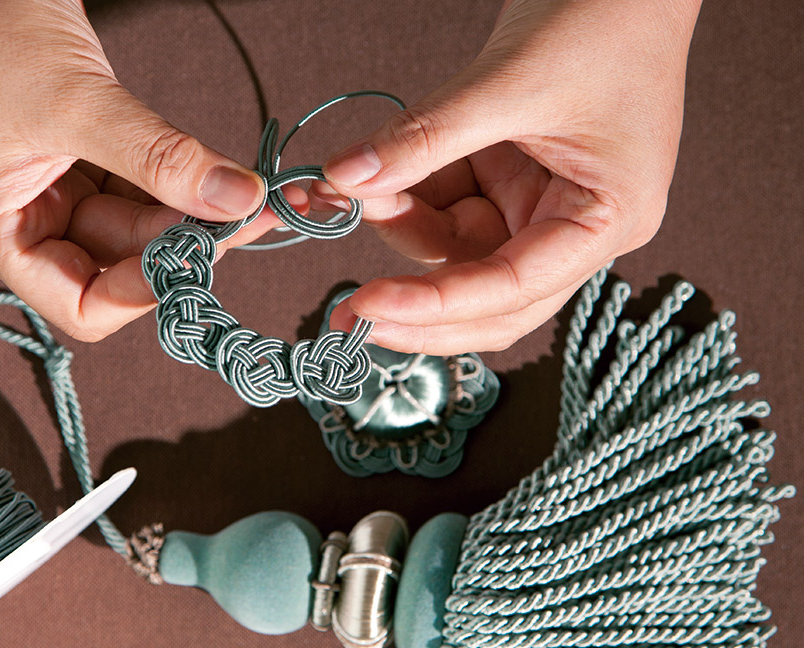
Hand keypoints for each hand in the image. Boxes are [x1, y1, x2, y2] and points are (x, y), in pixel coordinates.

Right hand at [0, 0, 281, 340]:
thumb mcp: (77, 103)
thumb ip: (159, 158)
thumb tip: (237, 198)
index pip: (80, 304)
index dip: (142, 291)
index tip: (199, 255)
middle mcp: (24, 221)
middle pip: (118, 264)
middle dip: (180, 244)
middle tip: (243, 216)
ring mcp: (53, 191)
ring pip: (137, 227)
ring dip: (190, 214)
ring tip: (245, 196)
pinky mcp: (80, 158)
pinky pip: (139, 188)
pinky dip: (179, 182)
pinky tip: (220, 176)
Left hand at [314, 0, 701, 354]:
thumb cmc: (604, 18)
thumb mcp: (509, 82)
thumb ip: (426, 137)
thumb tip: (347, 179)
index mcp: (606, 220)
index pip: (514, 288)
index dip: (438, 304)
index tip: (370, 304)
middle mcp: (574, 226)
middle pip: (490, 298)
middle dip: (420, 306)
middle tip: (349, 312)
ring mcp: (539, 203)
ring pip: (458, 251)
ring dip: (402, 231)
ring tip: (353, 194)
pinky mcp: (508, 177)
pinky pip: (447, 206)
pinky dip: (407, 198)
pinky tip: (373, 182)